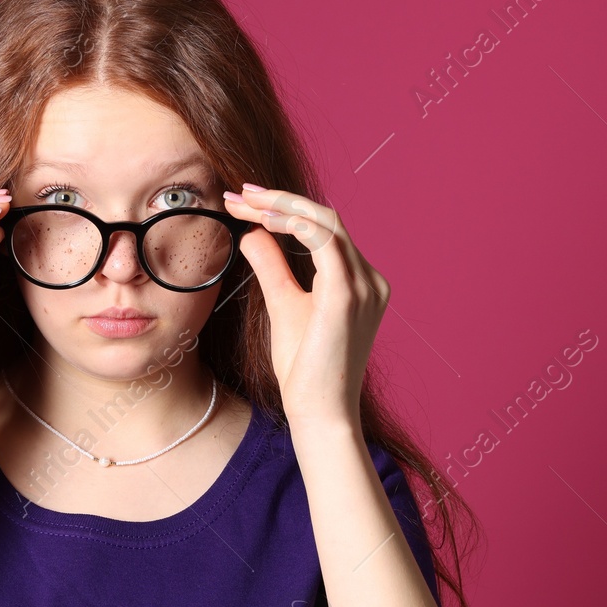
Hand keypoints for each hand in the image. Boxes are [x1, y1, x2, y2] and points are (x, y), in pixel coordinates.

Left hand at [221, 184, 389, 426]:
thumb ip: (272, 267)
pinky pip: (324, 241)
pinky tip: (262, 221)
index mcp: (359, 282)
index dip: (284, 208)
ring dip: (280, 206)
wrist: (320, 413)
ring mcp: (363, 286)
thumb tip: (253, 233)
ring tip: (243, 202)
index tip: (245, 202)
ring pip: (325, 221)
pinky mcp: (348, 296)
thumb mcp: (283, 306)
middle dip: (278, 200)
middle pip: (325, 218)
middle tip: (237, 193)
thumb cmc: (305, 370)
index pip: (324, 228)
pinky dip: (293, 224)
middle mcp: (368, 279)